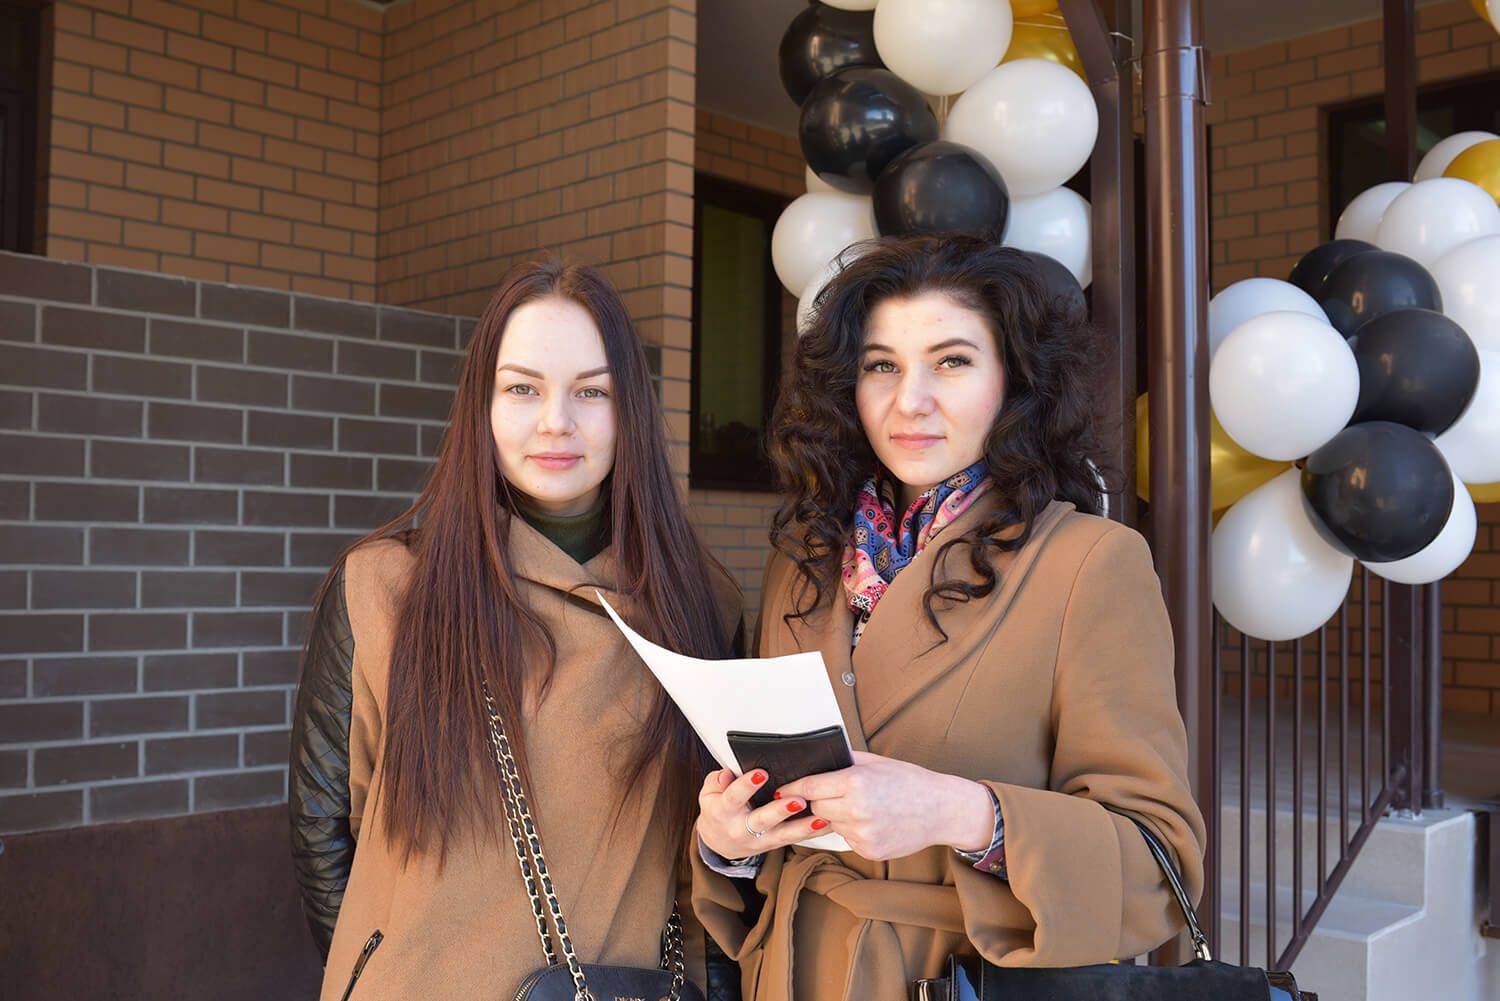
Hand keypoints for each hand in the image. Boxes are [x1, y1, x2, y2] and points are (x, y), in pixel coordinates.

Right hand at [696, 768, 829, 859]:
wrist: (720, 843)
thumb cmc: (718, 811)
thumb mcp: (708, 794)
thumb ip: (716, 782)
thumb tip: (726, 774)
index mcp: (723, 812)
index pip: (734, 798)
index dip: (746, 786)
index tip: (760, 773)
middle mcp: (742, 829)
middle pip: (763, 820)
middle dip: (781, 811)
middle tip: (797, 800)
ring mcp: (761, 839)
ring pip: (784, 834)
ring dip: (804, 826)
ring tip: (821, 817)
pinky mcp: (775, 844)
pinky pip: (795, 839)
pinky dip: (813, 831)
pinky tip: (828, 823)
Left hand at [776, 751, 994, 861]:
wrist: (941, 810)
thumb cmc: (909, 781)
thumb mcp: (876, 762)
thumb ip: (844, 761)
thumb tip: (814, 761)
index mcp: (856, 783)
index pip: (809, 787)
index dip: (792, 788)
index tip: (781, 790)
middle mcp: (856, 810)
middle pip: (816, 809)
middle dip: (817, 802)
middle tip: (828, 795)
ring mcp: (863, 834)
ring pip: (830, 825)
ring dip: (836, 816)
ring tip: (859, 807)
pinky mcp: (869, 850)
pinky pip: (847, 839)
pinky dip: (852, 830)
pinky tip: (871, 821)